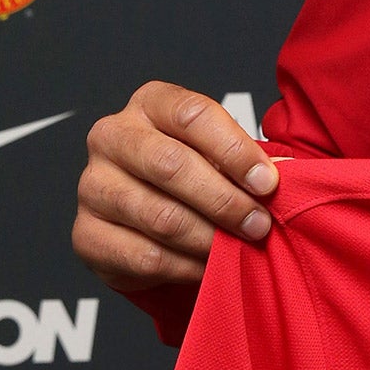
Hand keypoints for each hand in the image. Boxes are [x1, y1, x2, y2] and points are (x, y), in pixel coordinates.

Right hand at [72, 83, 279, 291]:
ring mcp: (93, 186)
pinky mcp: (86, 235)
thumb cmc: (198, 170)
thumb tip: (283, 173)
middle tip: (260, 224)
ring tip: (241, 246)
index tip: (269, 183)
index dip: (235, 150)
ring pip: (159, 216)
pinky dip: (186, 266)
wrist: (151, 213)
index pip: (192, 115)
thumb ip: (249, 159)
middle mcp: (112, 137)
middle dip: (225, 200)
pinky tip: (211, 266)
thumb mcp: (222, 152)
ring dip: (210, 237)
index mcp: (150, 103)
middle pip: (171, 166)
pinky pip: (144, 256)